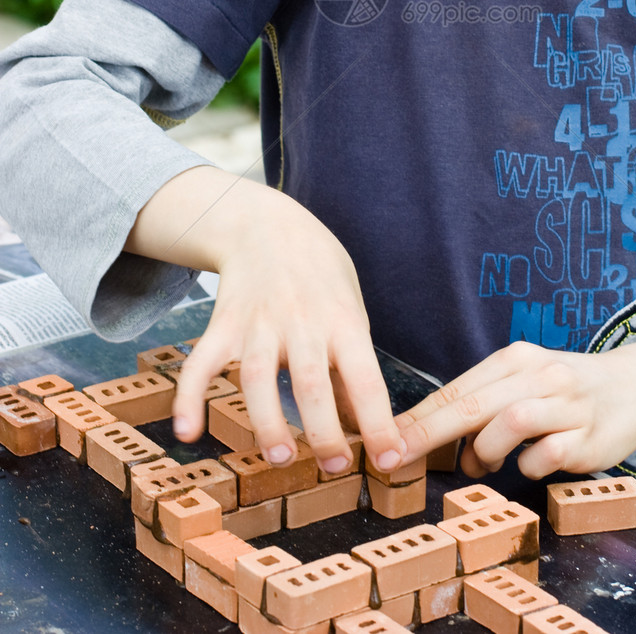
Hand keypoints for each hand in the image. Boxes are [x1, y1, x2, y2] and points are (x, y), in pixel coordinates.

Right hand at [125, 166, 404, 474]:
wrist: (268, 224)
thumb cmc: (320, 273)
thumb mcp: (350, 308)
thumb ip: (351, 364)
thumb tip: (359, 423)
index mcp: (342, 320)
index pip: (366, 378)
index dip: (378, 423)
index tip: (390, 459)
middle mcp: (301, 322)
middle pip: (311, 382)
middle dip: (323, 431)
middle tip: (334, 468)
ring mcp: (258, 323)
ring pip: (258, 377)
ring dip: (268, 421)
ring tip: (279, 457)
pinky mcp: (222, 325)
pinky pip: (201, 364)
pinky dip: (189, 398)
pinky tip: (188, 431)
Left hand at [396, 330, 635, 479]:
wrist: (635, 388)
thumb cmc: (565, 392)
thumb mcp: (523, 383)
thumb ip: (483, 406)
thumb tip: (432, 439)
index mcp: (515, 359)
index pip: (456, 389)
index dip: (418, 417)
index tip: (385, 441)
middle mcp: (539, 375)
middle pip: (473, 404)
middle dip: (429, 433)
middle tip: (399, 457)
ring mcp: (565, 405)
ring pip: (508, 424)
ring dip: (487, 451)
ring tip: (485, 463)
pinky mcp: (588, 437)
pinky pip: (546, 456)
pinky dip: (530, 465)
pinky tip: (532, 462)